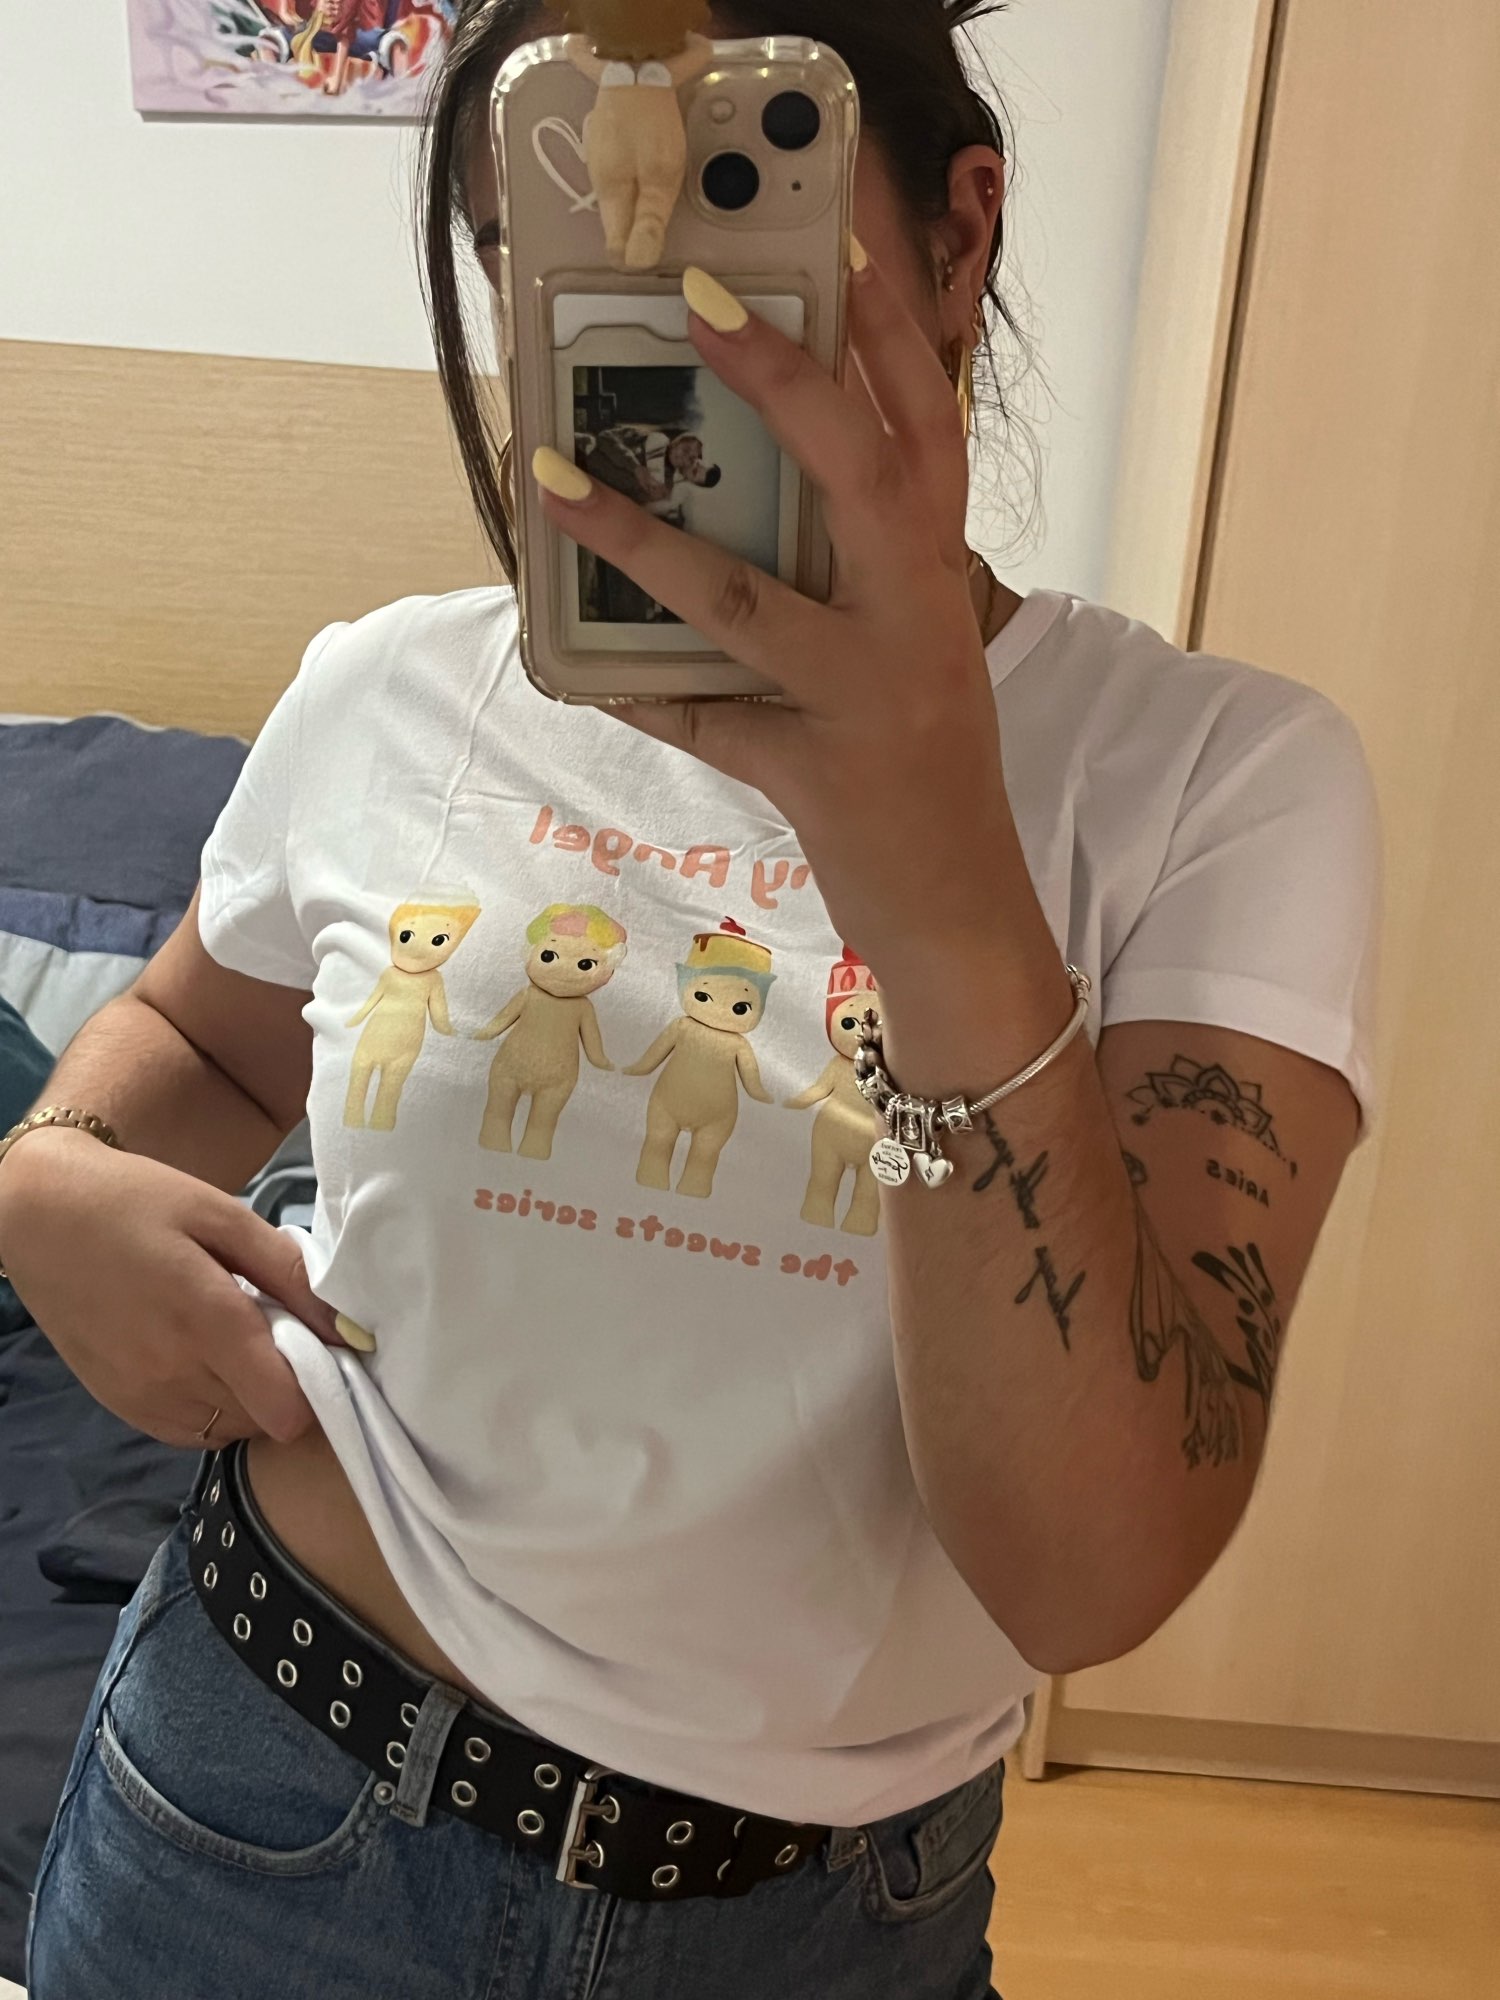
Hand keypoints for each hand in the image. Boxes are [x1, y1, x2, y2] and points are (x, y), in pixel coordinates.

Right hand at [0, 1131, 347, 1450]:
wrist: (42, 1216)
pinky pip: (191, 1433)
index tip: (325, 1348)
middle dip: (287, 1383)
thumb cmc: (139, 1202)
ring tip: (241, 1344)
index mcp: (205, 1319)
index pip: (285, 1407)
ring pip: (230, 1429)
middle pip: (264, 1418)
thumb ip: (287, 1271)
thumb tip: (346, 1326)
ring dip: (251, 1399)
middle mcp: (172, 1372)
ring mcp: (142, 1396)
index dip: (319, 1385)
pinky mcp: (120, 1405)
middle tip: (278, 1331)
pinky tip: (209, 1364)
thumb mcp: (222, 1215)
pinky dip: (215, 1411)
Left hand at [532, 254, 1015, 987]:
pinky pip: (702, 719)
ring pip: (745, 600)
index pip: (931, 428)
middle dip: (782, 378)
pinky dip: (633, 688)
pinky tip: (566, 659)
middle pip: (860, 472)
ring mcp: (868, 697)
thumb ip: (861, 575)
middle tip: (697, 299)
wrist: (966, 910)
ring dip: (640, 540)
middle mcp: (916, 620)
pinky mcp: (813, 773)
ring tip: (555, 480)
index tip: (841, 239)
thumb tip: (751, 501)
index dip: (891, 332)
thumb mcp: (916, 650)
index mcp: (940, 576)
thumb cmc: (931, 766)